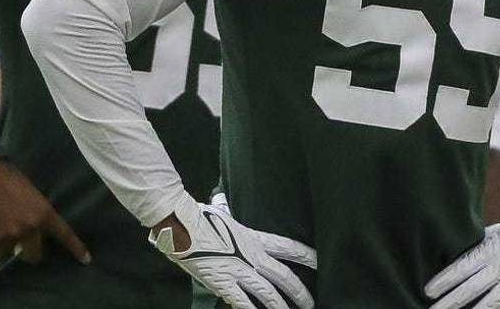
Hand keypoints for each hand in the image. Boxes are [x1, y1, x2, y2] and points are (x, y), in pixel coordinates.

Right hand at [0, 161, 88, 264]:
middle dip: (27, 251)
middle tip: (21, 242)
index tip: (86, 260)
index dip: (76, 248)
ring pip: (7, 252)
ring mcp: (7, 236)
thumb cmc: (8, 176)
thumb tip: (36, 228)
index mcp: (43, 214)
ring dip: (3, 244)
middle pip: (33, 256)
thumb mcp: (31, 192)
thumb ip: (36, 213)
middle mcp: (28, 229)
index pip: (64, 234)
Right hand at [151, 192, 315, 308]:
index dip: (306, 256)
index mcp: (252, 237)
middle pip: (284, 276)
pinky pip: (243, 303)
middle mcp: (250, 256)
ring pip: (268, 294)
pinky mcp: (223, 283)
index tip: (319, 262)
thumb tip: (221, 201)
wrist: (180, 223)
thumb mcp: (219, 212)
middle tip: (310, 303)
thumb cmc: (196, 215)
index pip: (287, 247)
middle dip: (299, 291)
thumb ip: (226, 214)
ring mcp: (238, 271)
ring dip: (281, 307)